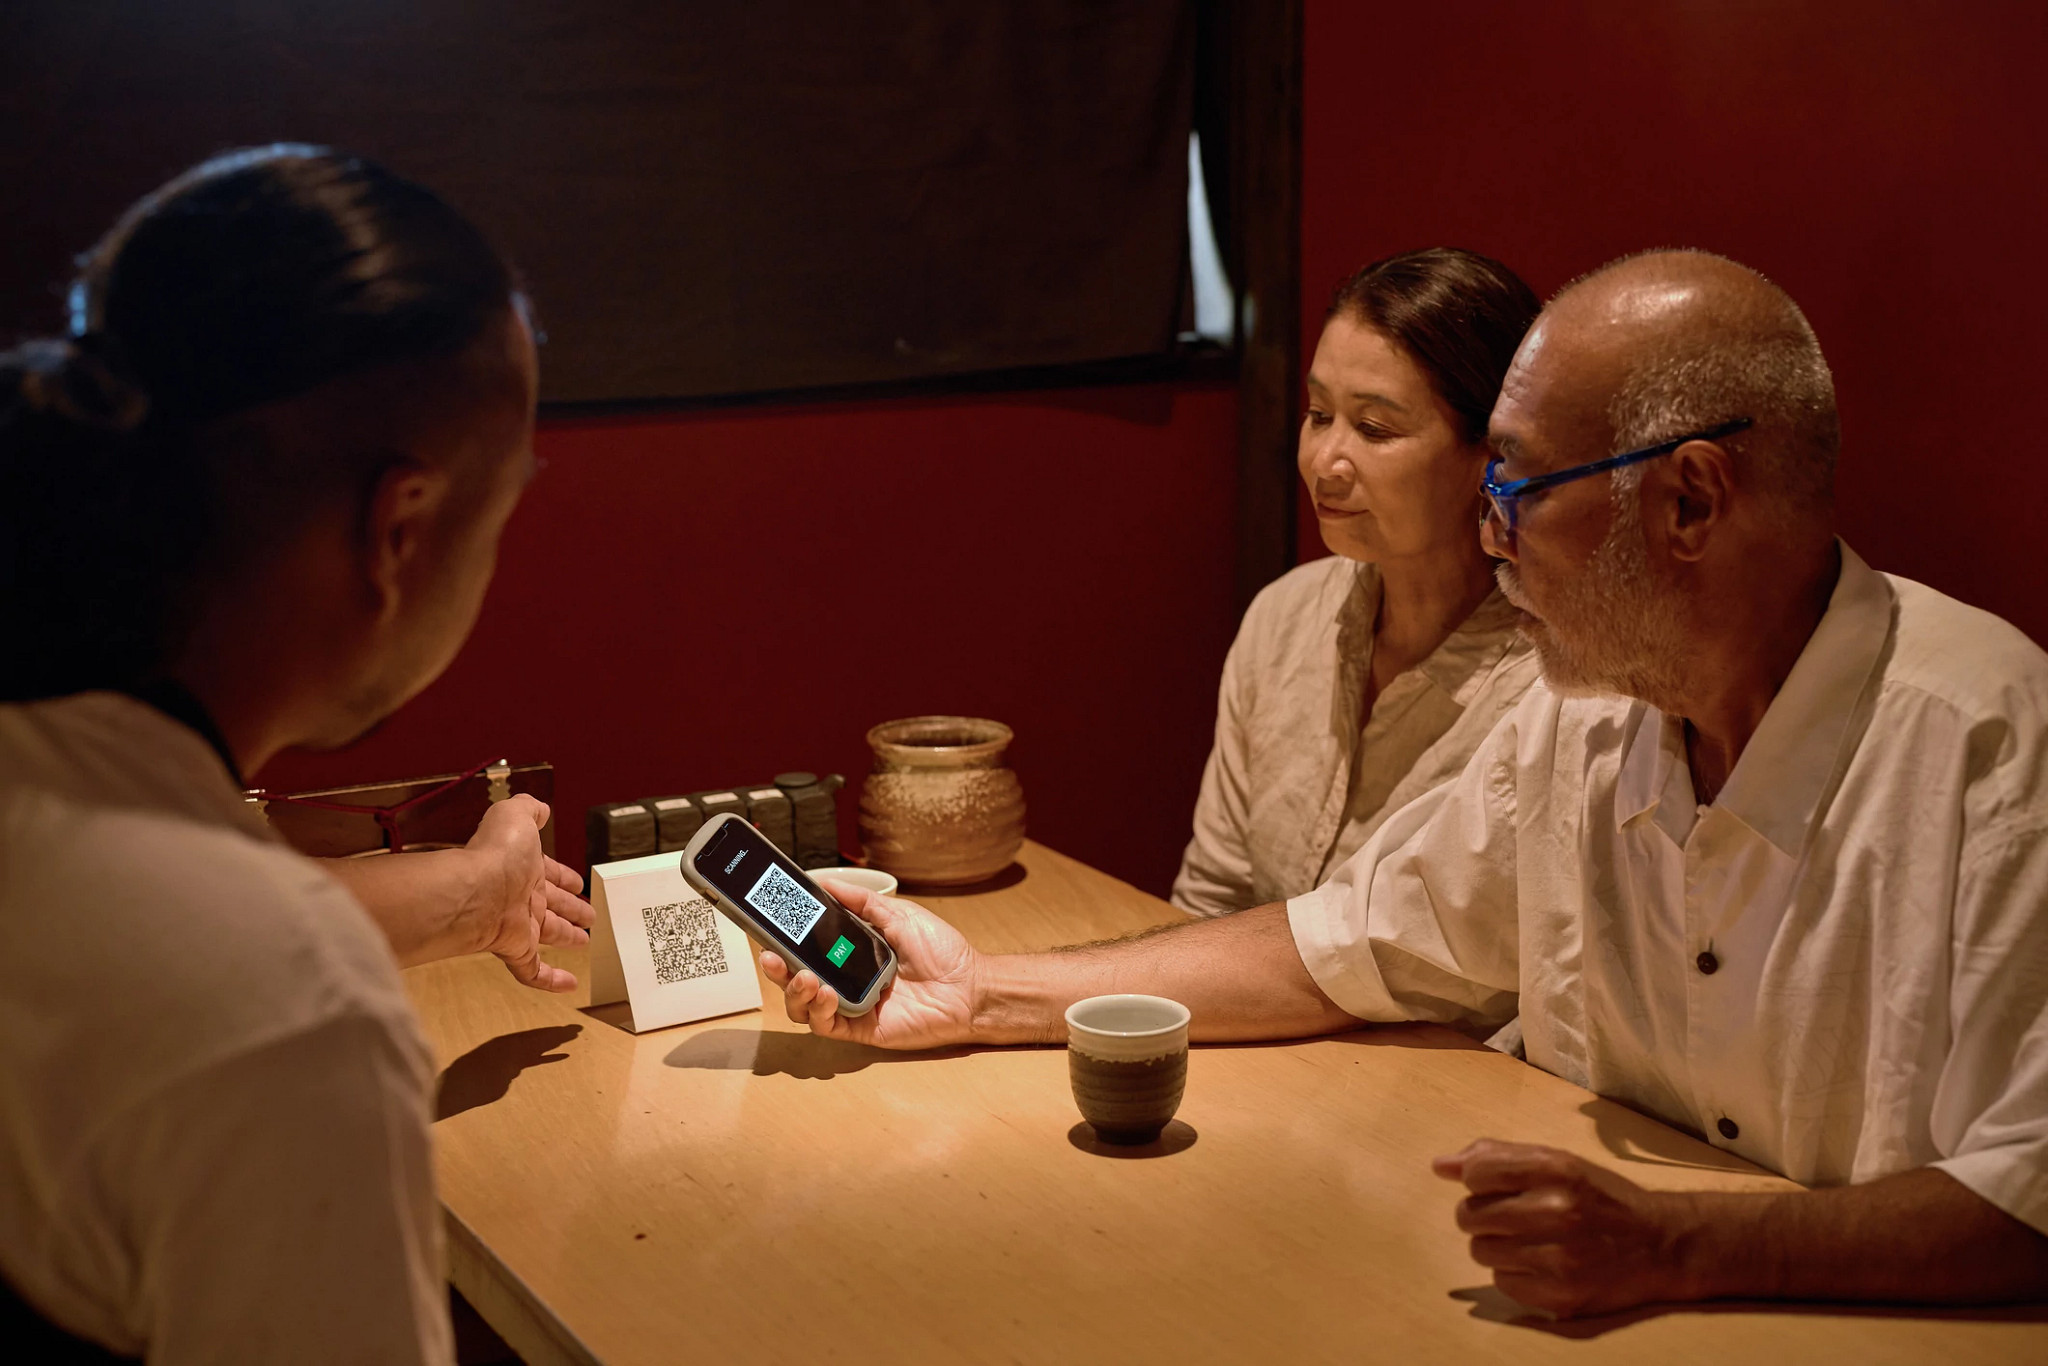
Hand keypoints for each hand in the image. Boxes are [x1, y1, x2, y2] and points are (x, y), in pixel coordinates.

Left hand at [460, 795, 593, 992]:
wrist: (473, 892)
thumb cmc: (495, 854)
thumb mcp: (515, 817)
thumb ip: (528, 809)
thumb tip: (540, 809)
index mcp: (522, 868)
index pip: (548, 873)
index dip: (563, 877)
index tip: (578, 884)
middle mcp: (520, 896)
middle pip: (551, 905)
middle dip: (570, 909)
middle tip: (589, 916)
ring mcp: (518, 925)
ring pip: (548, 934)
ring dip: (567, 937)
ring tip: (586, 942)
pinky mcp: (515, 949)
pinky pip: (534, 970)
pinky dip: (552, 980)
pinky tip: (570, 985)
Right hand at [761, 879, 981, 1048]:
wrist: (970, 986)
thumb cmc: (942, 951)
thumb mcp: (899, 914)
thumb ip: (861, 902)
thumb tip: (825, 882)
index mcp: (851, 951)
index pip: (808, 946)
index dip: (785, 939)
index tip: (767, 924)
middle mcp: (846, 979)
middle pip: (796, 978)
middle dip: (777, 968)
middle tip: (769, 954)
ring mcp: (851, 1005)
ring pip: (804, 1006)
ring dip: (794, 991)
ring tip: (802, 975)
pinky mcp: (860, 1029)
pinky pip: (826, 1025)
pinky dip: (817, 1010)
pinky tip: (823, 992)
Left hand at [1433, 1139, 1700, 1317]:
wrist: (1660, 1245)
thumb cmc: (1599, 1198)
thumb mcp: (1557, 1162)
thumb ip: (1496, 1157)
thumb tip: (1440, 1166)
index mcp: (1555, 1169)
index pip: (1476, 1172)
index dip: (1478, 1180)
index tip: (1496, 1186)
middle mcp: (1557, 1211)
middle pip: (1470, 1215)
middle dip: (1483, 1216)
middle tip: (1515, 1217)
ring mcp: (1559, 1258)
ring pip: (1481, 1252)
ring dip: (1497, 1246)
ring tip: (1530, 1241)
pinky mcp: (1560, 1296)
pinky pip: (1502, 1283)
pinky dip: (1515, 1274)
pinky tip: (1542, 1264)